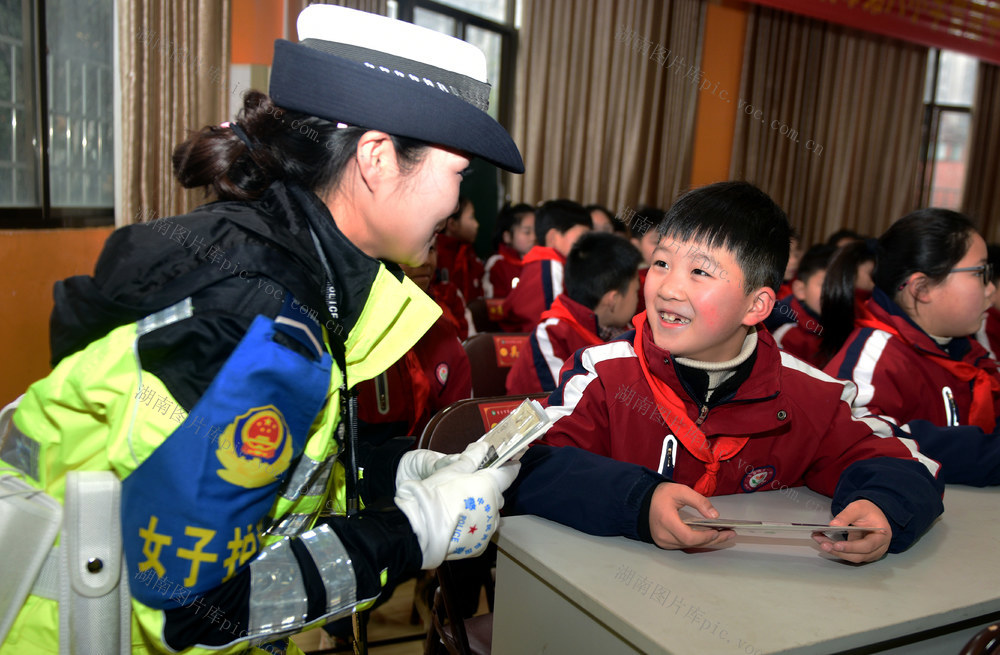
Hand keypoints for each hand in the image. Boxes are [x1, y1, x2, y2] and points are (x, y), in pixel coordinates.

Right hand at [395, 442, 519, 568]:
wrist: (420, 528)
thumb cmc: (436, 494)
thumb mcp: (452, 470)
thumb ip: (472, 458)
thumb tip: (484, 447)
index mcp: (490, 486)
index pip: (508, 473)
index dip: (509, 466)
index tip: (511, 462)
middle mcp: (494, 508)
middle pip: (497, 494)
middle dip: (488, 489)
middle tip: (470, 485)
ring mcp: (488, 528)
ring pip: (490, 514)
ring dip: (482, 508)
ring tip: (461, 507)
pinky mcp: (480, 545)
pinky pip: (482, 531)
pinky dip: (475, 526)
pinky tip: (459, 523)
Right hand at [648, 482, 734, 549]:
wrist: (641, 501)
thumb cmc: (660, 495)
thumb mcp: (680, 491)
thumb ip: (698, 501)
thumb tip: (714, 515)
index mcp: (666, 521)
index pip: (688, 537)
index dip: (704, 536)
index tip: (718, 531)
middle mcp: (663, 535)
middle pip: (691, 544)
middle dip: (712, 539)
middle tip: (729, 534)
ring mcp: (663, 542)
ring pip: (689, 546)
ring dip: (707, 541)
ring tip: (723, 534)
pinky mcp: (664, 543)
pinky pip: (684, 545)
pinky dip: (697, 541)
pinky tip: (709, 536)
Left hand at [811, 499, 890, 562]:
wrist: (872, 515)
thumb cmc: (868, 511)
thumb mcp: (858, 507)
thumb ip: (846, 515)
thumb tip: (833, 525)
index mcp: (882, 536)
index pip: (867, 546)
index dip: (851, 547)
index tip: (836, 545)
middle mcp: (878, 548)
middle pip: (858, 555)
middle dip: (839, 551)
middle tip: (823, 543)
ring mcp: (871, 553)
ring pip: (852, 557)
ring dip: (835, 551)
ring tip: (820, 541)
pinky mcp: (862, 554)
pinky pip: (849, 555)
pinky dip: (836, 550)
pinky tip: (824, 542)